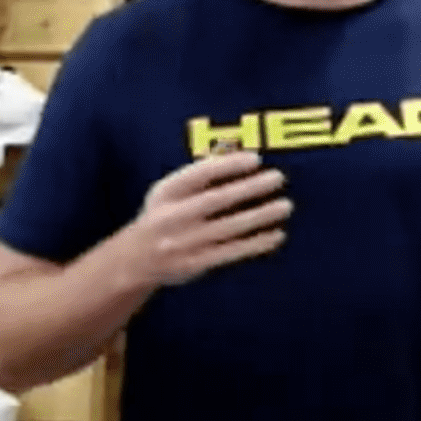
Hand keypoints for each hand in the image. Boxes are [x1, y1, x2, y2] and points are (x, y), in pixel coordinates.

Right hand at [117, 150, 290, 288]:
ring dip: (260, 216)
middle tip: (277, 177)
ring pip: (228, 227)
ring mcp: (184, 243)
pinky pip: (231, 252)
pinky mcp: (196, 263)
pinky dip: (256, 243)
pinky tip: (276, 235)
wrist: (135, 260)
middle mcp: (172, 217)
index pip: (199, 174)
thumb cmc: (163, 215)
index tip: (256, 158)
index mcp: (166, 193)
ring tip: (285, 206)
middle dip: (249, 188)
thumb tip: (241, 156)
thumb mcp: (168, 192)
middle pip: (216, 200)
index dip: (228, 165)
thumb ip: (199, 176)